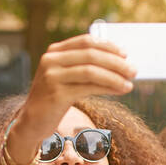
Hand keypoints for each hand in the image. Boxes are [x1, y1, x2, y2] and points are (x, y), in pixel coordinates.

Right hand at [17, 34, 135, 137]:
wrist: (32, 122)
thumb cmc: (54, 99)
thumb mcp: (66, 77)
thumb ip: (83, 66)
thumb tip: (119, 62)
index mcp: (54, 51)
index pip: (86, 42)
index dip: (108, 46)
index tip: (125, 54)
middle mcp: (51, 60)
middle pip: (91, 55)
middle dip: (116, 62)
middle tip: (134, 70)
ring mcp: (52, 76)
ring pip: (91, 71)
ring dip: (114, 76)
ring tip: (130, 83)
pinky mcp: (57, 94)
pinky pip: (88, 88)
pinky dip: (107, 88)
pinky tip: (119, 91)